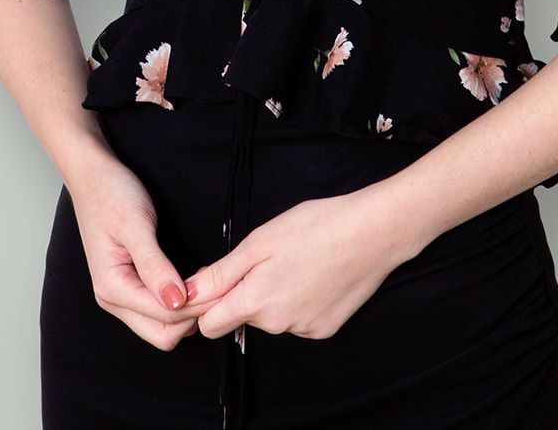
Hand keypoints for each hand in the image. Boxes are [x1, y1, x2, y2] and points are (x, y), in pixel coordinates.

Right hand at [65, 158, 199, 351]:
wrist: (93, 176)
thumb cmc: (111, 194)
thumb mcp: (136, 225)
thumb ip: (154, 266)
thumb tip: (177, 301)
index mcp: (112, 288)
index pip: (165, 317)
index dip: (197, 305)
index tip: (222, 284)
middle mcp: (113, 300)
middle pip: (163, 334)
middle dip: (194, 316)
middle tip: (218, 285)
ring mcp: (120, 297)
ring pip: (161, 327)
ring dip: (188, 313)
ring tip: (208, 282)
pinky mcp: (129, 288)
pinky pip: (157, 312)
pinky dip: (179, 304)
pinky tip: (193, 281)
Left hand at [179, 189, 409, 340]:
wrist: (372, 234)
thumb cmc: (315, 227)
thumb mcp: (259, 241)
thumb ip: (221, 274)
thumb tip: (185, 294)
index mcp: (257, 302)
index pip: (209, 326)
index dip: (205, 303)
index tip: (214, 280)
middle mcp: (278, 326)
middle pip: (241, 318)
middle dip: (242, 294)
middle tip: (262, 257)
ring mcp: (304, 330)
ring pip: (270, 318)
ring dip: (270, 296)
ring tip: (293, 260)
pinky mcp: (325, 330)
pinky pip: (296, 319)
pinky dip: (296, 301)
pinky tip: (312, 274)